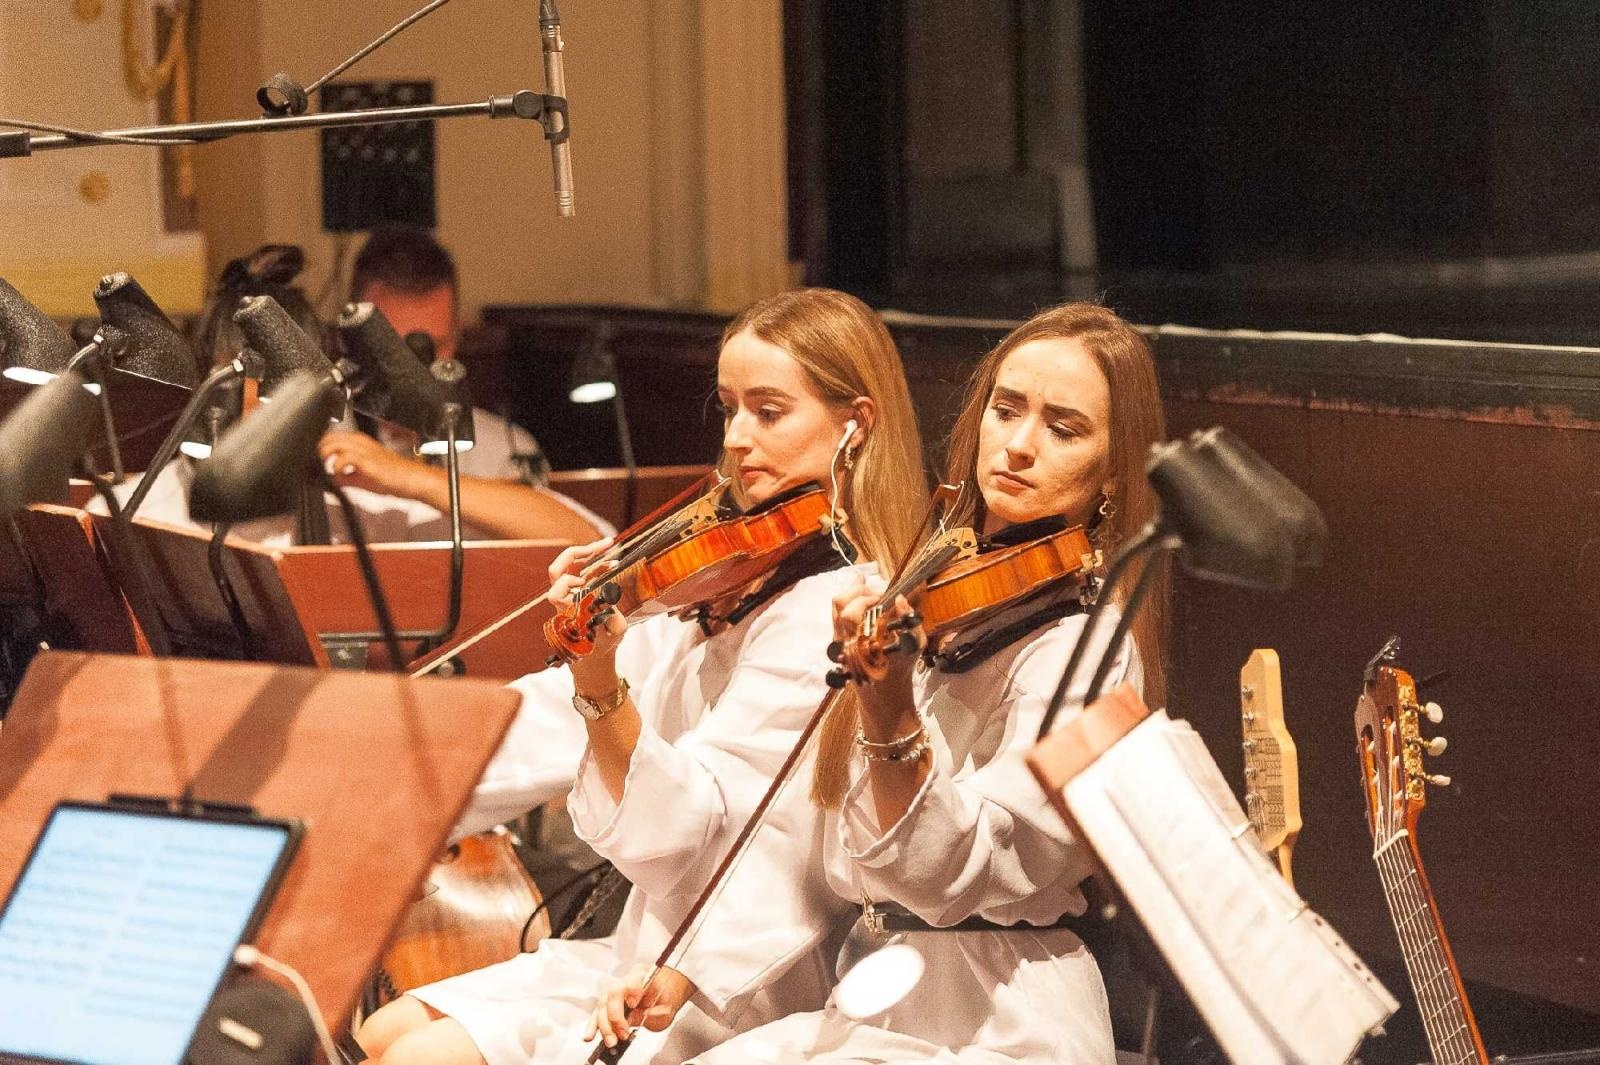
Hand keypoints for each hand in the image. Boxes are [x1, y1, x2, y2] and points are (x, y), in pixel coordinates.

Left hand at [318, 430, 429, 498]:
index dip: (321, 448)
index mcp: (360, 442)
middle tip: (320, 466)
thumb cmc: (394, 477)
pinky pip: (343, 458)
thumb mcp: (364, 477)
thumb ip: (346, 477)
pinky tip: (339, 475)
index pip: (332, 437)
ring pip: (333, 443)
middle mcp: (360, 442)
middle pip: (328, 437)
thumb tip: (331, 481)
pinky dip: (336, 467)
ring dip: (326, 457)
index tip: (317, 461)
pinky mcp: (366, 460)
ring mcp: (363, 449)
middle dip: (320, 451)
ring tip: (328, 469)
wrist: (413, 480)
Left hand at [548, 538, 626, 686]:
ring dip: (588, 554)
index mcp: (568, 612)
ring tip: (609, 545)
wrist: (593, 660)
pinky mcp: (580, 594)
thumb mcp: (612, 636)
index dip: (568, 584)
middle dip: (575, 554)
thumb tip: (610, 601)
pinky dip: (597, 564)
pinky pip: (584, 573)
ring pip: (570, 567)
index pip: (556, 593)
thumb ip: (612, 619)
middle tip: (599, 546)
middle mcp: (565, 601)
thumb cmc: (601, 648)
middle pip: (556, 571)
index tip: (586, 583)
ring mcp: (572, 596)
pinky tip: (613, 562)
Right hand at [585, 964, 694, 1048]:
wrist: (661, 996)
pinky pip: (597, 1013)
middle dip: (615, 1016)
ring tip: (611, 1041)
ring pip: (603, 1004)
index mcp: (644, 976)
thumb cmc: (664, 1001)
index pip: (634, 978)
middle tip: (622, 1034)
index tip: (633, 1004)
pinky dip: (593, 1025)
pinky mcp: (607, 1003)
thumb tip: (631, 1019)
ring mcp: (614, 992)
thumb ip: (652, 1013)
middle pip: (613, 993)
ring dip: (604, 1025)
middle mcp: (625, 981)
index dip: (632, 989)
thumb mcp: (666, 1009)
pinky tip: (589, 1036)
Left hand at [831, 573, 920, 697]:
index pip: (853, 611)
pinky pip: (836, 612)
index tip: (885, 598)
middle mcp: (846, 636)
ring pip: (836, 606)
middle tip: (877, 593)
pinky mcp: (838, 636)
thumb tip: (900, 598)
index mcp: (862, 639)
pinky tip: (859, 587)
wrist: (882, 688)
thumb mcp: (913, 645)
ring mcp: (839, 637)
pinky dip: (847, 598)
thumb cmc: (899, 666)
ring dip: (852, 592)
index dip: (868, 598)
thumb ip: (910, 620)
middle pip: (841, 604)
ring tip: (864, 583)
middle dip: (860, 592)